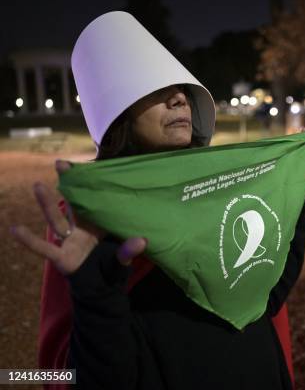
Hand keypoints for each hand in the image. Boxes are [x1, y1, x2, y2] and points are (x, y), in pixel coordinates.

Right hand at [9, 160, 146, 274]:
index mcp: (98, 225)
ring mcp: (69, 241)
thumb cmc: (111, 267)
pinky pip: (43, 248)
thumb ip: (128, 251)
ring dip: (48, 204)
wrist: (101, 288)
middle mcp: (82, 229)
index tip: (89, 165)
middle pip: (73, 204)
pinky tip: (15, 229)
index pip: (95, 201)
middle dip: (68, 185)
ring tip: (39, 186)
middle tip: (61, 163)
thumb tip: (142, 241)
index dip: (91, 185)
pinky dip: (30, 240)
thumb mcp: (122, 259)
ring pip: (57, 220)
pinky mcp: (60, 256)